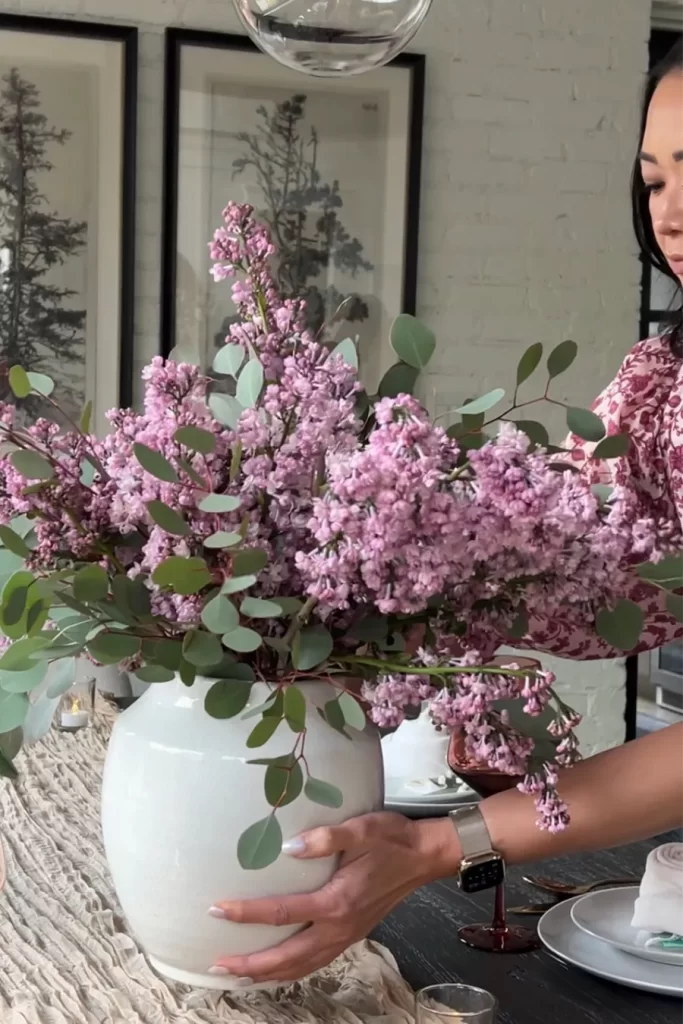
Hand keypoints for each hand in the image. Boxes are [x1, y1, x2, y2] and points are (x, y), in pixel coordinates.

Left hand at [210, 812, 456, 983]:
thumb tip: (288, 848)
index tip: (217, 909)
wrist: (426, 855)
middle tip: (217, 964)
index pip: (282, 913)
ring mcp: (348, 935)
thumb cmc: (392, 838)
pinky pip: (316, 962)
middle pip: (287, 957)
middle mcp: (340, 927)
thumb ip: (325, 838)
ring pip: (302, 966)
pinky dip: (293, 971)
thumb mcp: (361, 829)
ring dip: (269, 974)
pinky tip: (280, 968)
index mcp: (337, 902)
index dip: (246, 914)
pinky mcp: (353, 934)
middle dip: (250, 964)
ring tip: (238, 975)